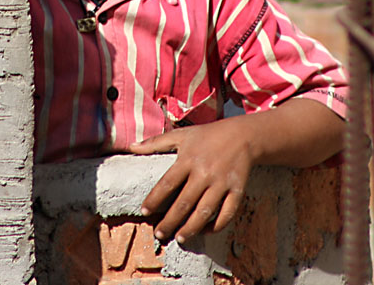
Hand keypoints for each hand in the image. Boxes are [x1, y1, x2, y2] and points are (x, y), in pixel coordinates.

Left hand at [129, 116, 254, 244]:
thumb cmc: (207, 135)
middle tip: (159, 234)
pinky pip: (227, 213)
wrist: (243, 135)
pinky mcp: (237, 190)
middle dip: (170, 221)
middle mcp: (204, 172)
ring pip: (204, 212)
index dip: (154, 199)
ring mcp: (221, 182)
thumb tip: (131, 147)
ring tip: (179, 238)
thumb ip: (155, 142)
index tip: (144, 212)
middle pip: (184, 202)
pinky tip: (206, 231)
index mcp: (188, 159)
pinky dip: (217, 225)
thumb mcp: (182, 135)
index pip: (167, 183)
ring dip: (191, 228)